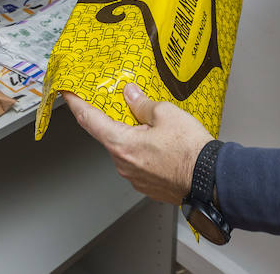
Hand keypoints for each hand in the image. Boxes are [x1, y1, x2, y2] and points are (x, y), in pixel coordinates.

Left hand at [63, 84, 212, 205]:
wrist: (211, 180)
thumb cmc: (191, 151)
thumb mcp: (165, 114)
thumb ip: (142, 103)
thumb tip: (131, 95)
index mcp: (122, 144)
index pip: (89, 120)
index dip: (76, 104)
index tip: (68, 94)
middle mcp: (123, 164)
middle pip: (109, 134)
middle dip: (115, 118)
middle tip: (125, 103)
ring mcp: (135, 177)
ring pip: (126, 149)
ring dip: (133, 135)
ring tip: (154, 125)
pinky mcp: (147, 185)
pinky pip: (138, 162)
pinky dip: (144, 150)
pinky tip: (161, 143)